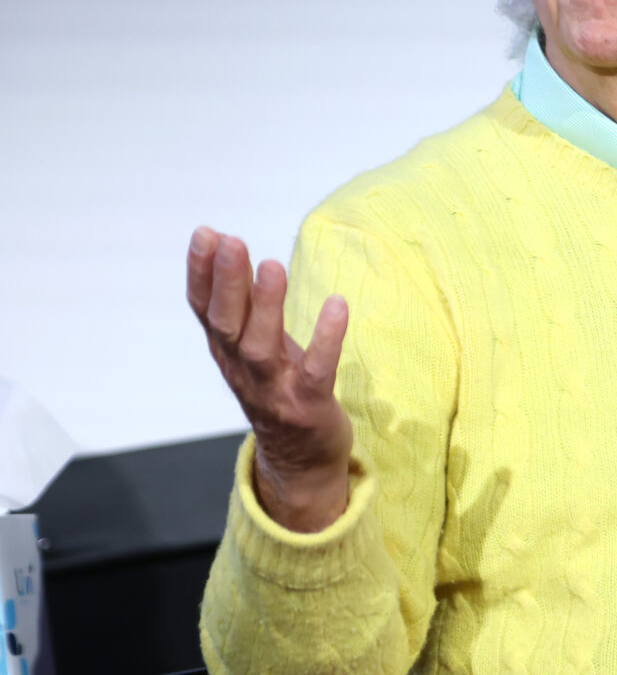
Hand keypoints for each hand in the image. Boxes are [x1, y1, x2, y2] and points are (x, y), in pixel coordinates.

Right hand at [186, 226, 353, 530]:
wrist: (301, 460)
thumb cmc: (279, 388)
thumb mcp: (253, 346)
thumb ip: (239, 306)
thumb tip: (225, 249)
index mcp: (228, 352)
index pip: (204, 310)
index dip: (201, 274)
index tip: (205, 234)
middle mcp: (243, 370)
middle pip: (226, 325)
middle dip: (227, 282)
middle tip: (231, 241)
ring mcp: (275, 390)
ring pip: (261, 348)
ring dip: (265, 307)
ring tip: (272, 265)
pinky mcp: (309, 405)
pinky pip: (317, 371)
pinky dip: (326, 339)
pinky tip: (337, 305)